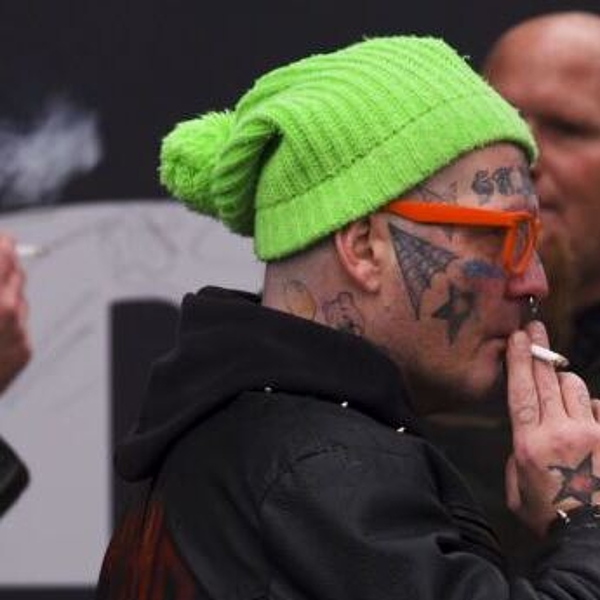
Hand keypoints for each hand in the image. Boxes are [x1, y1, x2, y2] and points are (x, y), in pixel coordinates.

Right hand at [0, 235, 30, 394]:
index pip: (3, 253)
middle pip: (16, 272)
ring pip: (20, 298)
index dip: (1, 244)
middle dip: (4, 265)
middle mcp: (7, 312)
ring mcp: (19, 332)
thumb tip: (0, 249)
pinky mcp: (25, 351)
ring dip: (5, 293)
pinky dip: (8, 320)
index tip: (1, 239)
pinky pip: (21, 323)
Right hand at [505, 320, 599, 535]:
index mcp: (530, 443)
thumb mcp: (516, 491)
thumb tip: (528, 438)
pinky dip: (588, 405)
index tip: (516, 337)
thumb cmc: (550, 517)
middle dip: (538, 350)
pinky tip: (583, 414)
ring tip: (557, 379)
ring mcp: (590, 433)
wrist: (593, 538)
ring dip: (563, 380)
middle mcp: (560, 432)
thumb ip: (517, 458)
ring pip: (574, 387)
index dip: (518, 360)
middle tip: (534, 328)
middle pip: (546, 380)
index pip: (521, 391)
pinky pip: (597, 406)